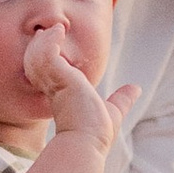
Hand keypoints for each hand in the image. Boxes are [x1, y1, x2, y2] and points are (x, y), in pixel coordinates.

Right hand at [24, 27, 138, 153]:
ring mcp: (53, 84)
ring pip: (37, 56)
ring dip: (44, 40)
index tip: (56, 42)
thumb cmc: (98, 134)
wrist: (89, 144)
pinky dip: (50, 40)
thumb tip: (136, 89)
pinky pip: (46, 54)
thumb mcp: (113, 110)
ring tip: (57, 29)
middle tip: (53, 32)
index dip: (49, 58)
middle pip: (37, 63)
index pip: (48, 74)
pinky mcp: (58, 79)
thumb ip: (122, 99)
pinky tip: (58, 30)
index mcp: (61, 96)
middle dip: (41, 46)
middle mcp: (53, 89)